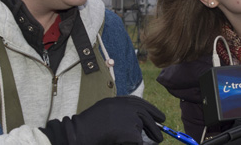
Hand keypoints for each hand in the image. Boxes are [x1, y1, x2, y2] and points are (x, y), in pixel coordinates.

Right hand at [41, 96, 165, 143]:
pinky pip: (138, 142)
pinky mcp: (132, 133)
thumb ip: (121, 111)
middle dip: (155, 128)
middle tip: (160, 138)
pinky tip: (120, 142)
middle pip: (147, 117)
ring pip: (141, 132)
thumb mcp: (106, 110)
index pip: (141, 104)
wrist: (80, 133)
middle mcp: (128, 108)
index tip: (160, 118)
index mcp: (121, 101)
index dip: (153, 111)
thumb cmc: (89, 124)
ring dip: (139, 139)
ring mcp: (131, 120)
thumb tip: (139, 119)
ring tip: (134, 140)